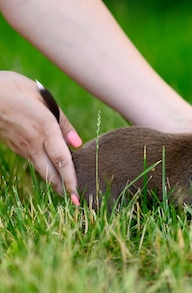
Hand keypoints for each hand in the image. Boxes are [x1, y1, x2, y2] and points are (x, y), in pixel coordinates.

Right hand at [0, 71, 81, 204]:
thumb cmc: (13, 88)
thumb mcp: (42, 97)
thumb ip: (62, 121)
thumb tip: (78, 144)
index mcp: (44, 127)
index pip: (62, 159)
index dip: (70, 178)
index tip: (77, 194)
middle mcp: (33, 141)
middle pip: (51, 171)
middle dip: (64, 188)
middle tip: (76, 204)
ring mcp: (21, 145)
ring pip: (41, 168)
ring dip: (54, 182)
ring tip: (67, 194)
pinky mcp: (14, 145)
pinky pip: (33, 160)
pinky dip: (44, 169)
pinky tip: (52, 173)